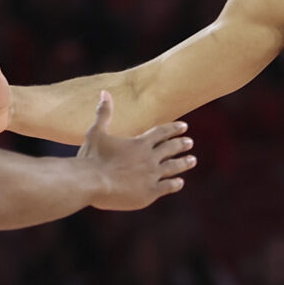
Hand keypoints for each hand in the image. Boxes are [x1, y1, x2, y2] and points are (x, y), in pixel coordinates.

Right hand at [79, 92, 193, 210]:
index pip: (162, 132)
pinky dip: (175, 183)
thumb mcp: (96, 132)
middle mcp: (149, 158)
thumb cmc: (92, 158)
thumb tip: (105, 92)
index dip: (173, 128)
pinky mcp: (149, 192)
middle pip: (171, 148)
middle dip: (181, 144)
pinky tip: (180, 182)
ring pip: (173, 167)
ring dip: (184, 163)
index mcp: (139, 143)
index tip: (184, 126)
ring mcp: (151, 175)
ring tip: (192, 160)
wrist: (91, 182)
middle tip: (190, 142)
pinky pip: (167, 187)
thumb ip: (104, 113)